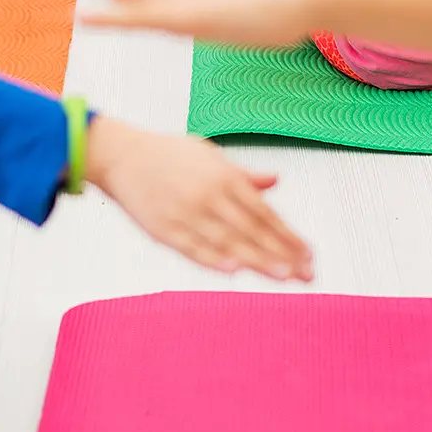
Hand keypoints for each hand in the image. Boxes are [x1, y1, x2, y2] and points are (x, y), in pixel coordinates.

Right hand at [82, 116, 312, 280]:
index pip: (265, 213)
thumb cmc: (168, 155)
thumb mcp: (210, 154)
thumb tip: (276, 180)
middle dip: (282, 253)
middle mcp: (209, 195)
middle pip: (253, 229)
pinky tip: (234, 270)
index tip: (309, 254)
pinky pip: (193, 248)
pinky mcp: (164, 229)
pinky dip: (213, 259)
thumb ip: (244, 174)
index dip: (288, 235)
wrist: (122, 156)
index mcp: (224, 177)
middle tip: (307, 274)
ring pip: (228, 241)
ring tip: (284, 276)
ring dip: (258, 260)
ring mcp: (187, 213)